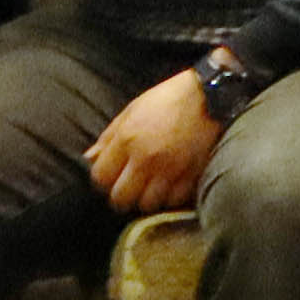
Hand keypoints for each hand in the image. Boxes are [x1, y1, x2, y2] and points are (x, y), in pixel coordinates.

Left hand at [86, 68, 220, 212]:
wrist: (210, 95)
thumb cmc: (168, 99)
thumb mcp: (131, 110)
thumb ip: (108, 137)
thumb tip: (89, 159)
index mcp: (128, 139)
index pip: (101, 178)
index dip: (103, 180)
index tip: (111, 176)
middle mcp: (147, 158)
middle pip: (121, 198)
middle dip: (121, 195)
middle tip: (128, 187)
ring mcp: (170, 169)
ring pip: (147, 204)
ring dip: (146, 198)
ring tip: (150, 188)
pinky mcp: (192, 174)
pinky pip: (173, 201)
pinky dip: (169, 197)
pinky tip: (170, 186)